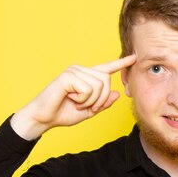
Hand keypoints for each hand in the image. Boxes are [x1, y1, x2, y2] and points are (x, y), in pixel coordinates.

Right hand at [10, 55, 135, 139]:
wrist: (44, 119)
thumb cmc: (63, 113)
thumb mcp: (89, 111)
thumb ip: (103, 103)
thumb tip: (118, 93)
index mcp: (86, 77)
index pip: (107, 68)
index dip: (121, 63)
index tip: (134, 57)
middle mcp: (81, 70)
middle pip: (106, 80)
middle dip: (100, 99)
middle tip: (86, 107)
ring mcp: (74, 71)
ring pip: (99, 85)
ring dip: (90, 101)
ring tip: (76, 102)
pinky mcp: (67, 76)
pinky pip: (87, 89)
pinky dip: (82, 99)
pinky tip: (70, 98)